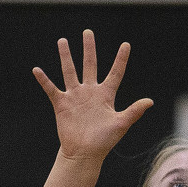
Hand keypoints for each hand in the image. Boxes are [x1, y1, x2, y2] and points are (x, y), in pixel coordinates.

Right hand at [33, 30, 152, 161]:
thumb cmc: (104, 141)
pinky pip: (51, 89)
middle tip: (88, 32)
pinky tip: (37, 70)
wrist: (84, 154)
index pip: (115, 73)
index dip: (121, 60)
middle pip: (90, 65)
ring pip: (70, 71)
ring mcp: (75, 97)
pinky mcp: (62, 104)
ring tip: (62, 41)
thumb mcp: (120, 124)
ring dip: (66, 57)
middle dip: (89, 49)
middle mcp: (90, 92)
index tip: (126, 45)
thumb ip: (134, 111)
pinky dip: (44, 80)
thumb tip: (150, 101)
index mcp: (106, 95)